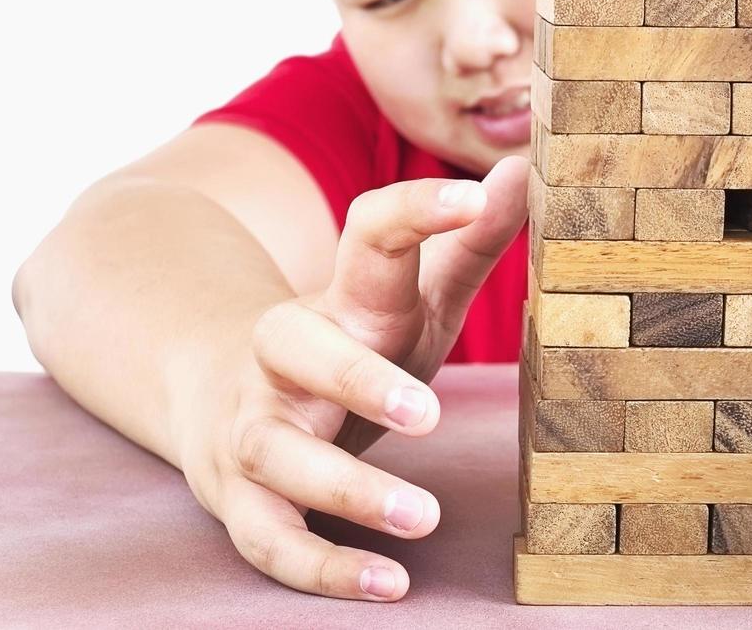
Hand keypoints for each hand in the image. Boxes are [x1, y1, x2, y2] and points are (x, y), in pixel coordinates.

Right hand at [174, 156, 527, 601]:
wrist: (221, 392)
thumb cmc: (350, 341)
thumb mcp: (412, 296)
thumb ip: (470, 241)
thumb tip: (530, 166)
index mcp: (343, 295)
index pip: (367, 233)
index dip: (417, 211)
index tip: (476, 195)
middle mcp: (284, 352)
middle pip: (297, 347)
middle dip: (357, 378)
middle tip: (426, 412)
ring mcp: (254, 425)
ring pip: (277, 452)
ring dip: (347, 488)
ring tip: (426, 518)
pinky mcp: (241, 496)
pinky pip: (271, 536)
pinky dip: (322, 565)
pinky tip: (387, 584)